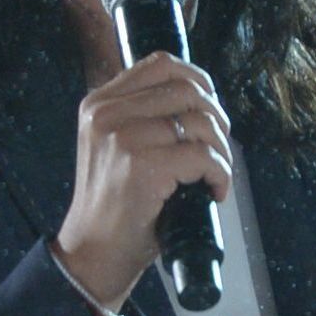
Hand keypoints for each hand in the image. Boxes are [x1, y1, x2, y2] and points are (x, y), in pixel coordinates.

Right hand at [55, 53, 232, 309]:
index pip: (161, 64)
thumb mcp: (116, 146)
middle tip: (219, 150)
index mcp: (99, 104)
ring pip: (200, 122)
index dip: (199, 80)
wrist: (94, 252)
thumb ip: (144, 117)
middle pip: (188, 90)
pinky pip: (204, 156)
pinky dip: (221, 174)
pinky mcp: (143, 166)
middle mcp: (106, 114)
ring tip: (215, 174)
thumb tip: (202, 101)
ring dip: (222, 150)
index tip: (211, 109)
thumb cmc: (115, 205)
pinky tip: (215, 191)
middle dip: (217, 119)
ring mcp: (123, 138)